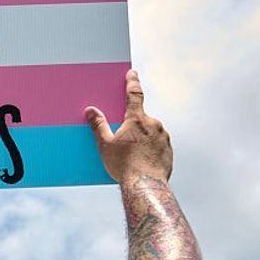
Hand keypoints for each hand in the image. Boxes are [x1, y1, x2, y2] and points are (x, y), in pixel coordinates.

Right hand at [85, 69, 172, 183]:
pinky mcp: (169, 151)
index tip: (132, 73)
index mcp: (137, 119)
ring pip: (151, 132)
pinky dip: (150, 149)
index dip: (132, 82)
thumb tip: (90, 110)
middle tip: (124, 137)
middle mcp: (154, 124)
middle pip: (141, 118)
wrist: (146, 186)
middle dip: (133, 124)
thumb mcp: (105, 145)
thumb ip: (98, 125)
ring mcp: (164, 137)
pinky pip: (158, 145)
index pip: (134, 94)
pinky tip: (141, 161)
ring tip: (132, 155)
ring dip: (143, 138)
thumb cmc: (124, 166)